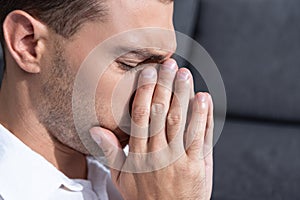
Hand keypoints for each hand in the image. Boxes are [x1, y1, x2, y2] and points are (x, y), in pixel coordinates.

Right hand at [90, 59, 213, 199]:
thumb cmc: (144, 196)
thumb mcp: (121, 177)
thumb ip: (110, 152)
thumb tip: (96, 129)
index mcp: (138, 155)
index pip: (140, 116)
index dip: (144, 92)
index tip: (148, 72)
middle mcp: (157, 155)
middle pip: (160, 114)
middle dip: (164, 86)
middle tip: (168, 64)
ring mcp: (178, 160)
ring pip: (180, 122)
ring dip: (183, 95)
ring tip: (185, 74)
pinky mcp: (197, 165)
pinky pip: (200, 138)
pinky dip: (202, 116)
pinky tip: (203, 98)